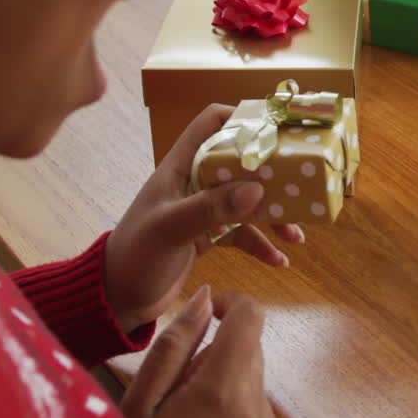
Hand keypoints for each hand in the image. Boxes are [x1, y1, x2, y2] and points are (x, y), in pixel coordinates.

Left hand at [106, 104, 305, 332]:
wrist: (115, 300)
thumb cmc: (135, 256)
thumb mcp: (171, 230)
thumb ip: (211, 208)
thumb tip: (257, 189)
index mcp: (180, 166)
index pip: (212, 123)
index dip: (243, 118)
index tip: (277, 130)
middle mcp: (194, 181)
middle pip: (241, 162)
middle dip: (272, 173)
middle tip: (302, 183)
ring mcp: (203, 208)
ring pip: (247, 200)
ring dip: (274, 215)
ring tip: (296, 235)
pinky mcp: (208, 236)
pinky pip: (243, 233)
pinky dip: (262, 244)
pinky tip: (279, 261)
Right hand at [121, 287, 280, 417]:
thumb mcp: (141, 405)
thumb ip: (172, 346)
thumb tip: (204, 297)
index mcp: (224, 387)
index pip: (251, 316)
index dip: (230, 303)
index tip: (206, 315)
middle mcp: (255, 403)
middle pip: (247, 346)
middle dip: (214, 351)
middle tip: (177, 387)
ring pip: (249, 375)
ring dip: (220, 380)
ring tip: (186, 416)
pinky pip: (252, 404)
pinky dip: (228, 406)